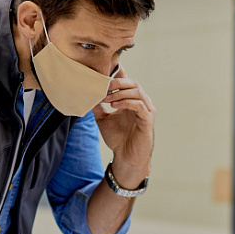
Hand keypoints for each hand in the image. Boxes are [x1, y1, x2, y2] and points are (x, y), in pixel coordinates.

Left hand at [93, 67, 154, 187]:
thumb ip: (97, 107)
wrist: (126, 158)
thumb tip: (86, 94)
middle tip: (103, 86)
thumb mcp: (103, 119)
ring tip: (106, 97)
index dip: (116, 75)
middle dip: (117, 82)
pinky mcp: (148, 119)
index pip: (127, 81)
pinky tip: (114, 106)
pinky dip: (126, 102)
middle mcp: (141, 102)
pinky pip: (139, 105)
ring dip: (120, 92)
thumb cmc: (118, 139)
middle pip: (133, 82)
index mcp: (132, 100)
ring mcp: (147, 110)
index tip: (101, 75)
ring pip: (137, 91)